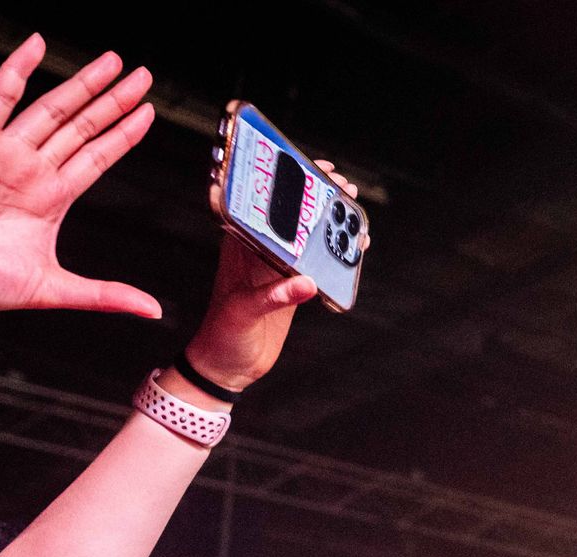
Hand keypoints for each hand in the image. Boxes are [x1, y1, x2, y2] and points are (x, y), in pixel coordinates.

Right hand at [0, 36, 159, 317]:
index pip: (96, 158)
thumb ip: (104, 294)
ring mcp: (4, 152)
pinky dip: (18, 69)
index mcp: (50, 200)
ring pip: (53, 108)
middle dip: (114, 101)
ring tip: (113, 64)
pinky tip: (36, 45)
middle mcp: (31, 171)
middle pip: (83, 127)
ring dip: (82, 84)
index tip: (148, 113)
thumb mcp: (51, 289)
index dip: (123, 135)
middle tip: (143, 77)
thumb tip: (153, 311)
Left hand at [180, 160, 352, 391]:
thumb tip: (308, 282)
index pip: (265, 203)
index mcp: (241, 245)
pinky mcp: (291, 288)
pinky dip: (335, 255)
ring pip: (308, 237)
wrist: (227, 366)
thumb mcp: (244, 311)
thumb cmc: (222, 334)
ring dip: (331, 226)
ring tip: (354, 217)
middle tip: (344, 188)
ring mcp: (278, 269)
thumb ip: (274, 296)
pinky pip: (317, 264)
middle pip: (292, 215)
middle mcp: (260, 251)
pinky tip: (352, 248)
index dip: (289, 183)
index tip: (313, 170)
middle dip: (319, 198)